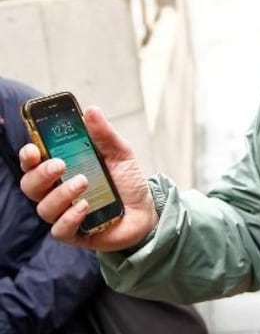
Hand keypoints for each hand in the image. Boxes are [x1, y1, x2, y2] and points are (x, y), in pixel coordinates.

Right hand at [20, 106, 157, 251]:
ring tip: (83, 182)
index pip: (33, 163)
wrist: (147, 210)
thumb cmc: (127, 181)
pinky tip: (85, 206)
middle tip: (60, 164)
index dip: (28, 156)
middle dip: (41, 173)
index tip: (32, 149)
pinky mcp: (75, 234)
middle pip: (31, 185)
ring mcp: (64, 214)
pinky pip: (60, 230)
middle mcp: (57, 192)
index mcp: (62, 170)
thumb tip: (91, 110)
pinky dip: (70, 217)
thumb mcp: (120, 153)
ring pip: (44, 207)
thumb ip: (104, 134)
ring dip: (61, 193)